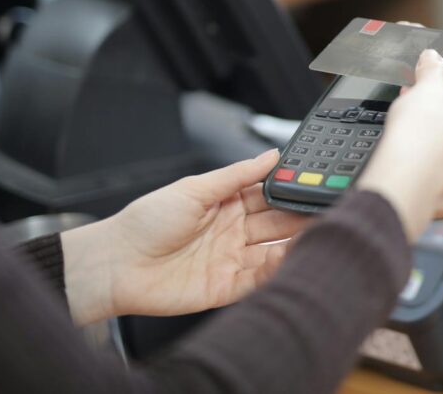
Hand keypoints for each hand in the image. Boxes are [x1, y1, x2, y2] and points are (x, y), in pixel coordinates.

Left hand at [61, 151, 306, 324]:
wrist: (116, 264)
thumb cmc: (146, 222)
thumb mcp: (194, 188)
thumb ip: (237, 175)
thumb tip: (271, 155)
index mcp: (227, 204)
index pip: (268, 194)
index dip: (290, 189)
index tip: (314, 182)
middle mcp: (234, 231)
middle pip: (277, 223)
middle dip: (300, 215)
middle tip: (326, 208)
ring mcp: (232, 259)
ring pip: (274, 250)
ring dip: (295, 243)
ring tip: (316, 233)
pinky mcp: (227, 288)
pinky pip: (259, 279)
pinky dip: (277, 269)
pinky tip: (290, 258)